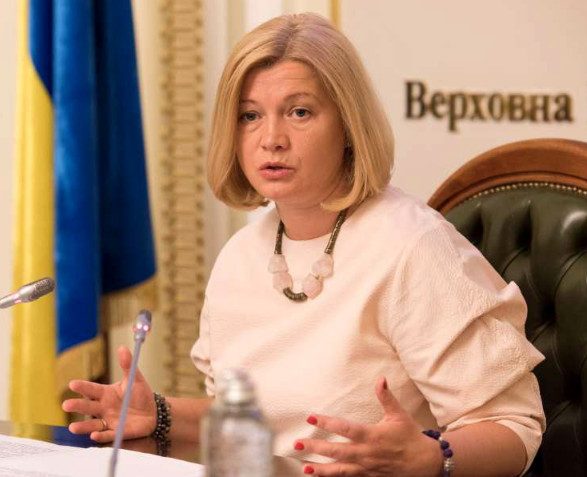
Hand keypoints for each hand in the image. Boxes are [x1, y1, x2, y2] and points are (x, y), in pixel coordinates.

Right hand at [62, 346, 156, 442]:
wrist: (152, 412)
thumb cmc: (140, 394)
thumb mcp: (135, 379)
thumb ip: (127, 365)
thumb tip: (122, 348)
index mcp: (105, 393)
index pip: (92, 389)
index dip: (82, 387)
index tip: (72, 384)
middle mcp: (103, 408)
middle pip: (88, 407)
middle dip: (77, 406)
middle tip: (66, 405)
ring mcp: (108, 421)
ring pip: (92, 424)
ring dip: (83, 426)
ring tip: (72, 427)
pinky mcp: (115, 432)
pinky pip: (106, 435)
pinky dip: (100, 436)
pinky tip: (94, 436)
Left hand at [293, 377, 440, 476]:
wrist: (427, 463)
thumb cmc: (411, 436)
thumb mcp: (399, 415)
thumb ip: (386, 397)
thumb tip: (381, 378)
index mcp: (372, 435)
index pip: (345, 428)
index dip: (327, 423)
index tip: (311, 417)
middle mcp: (367, 453)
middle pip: (337, 451)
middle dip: (316, 448)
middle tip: (297, 444)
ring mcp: (367, 469)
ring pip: (340, 470)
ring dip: (321, 469)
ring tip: (304, 468)